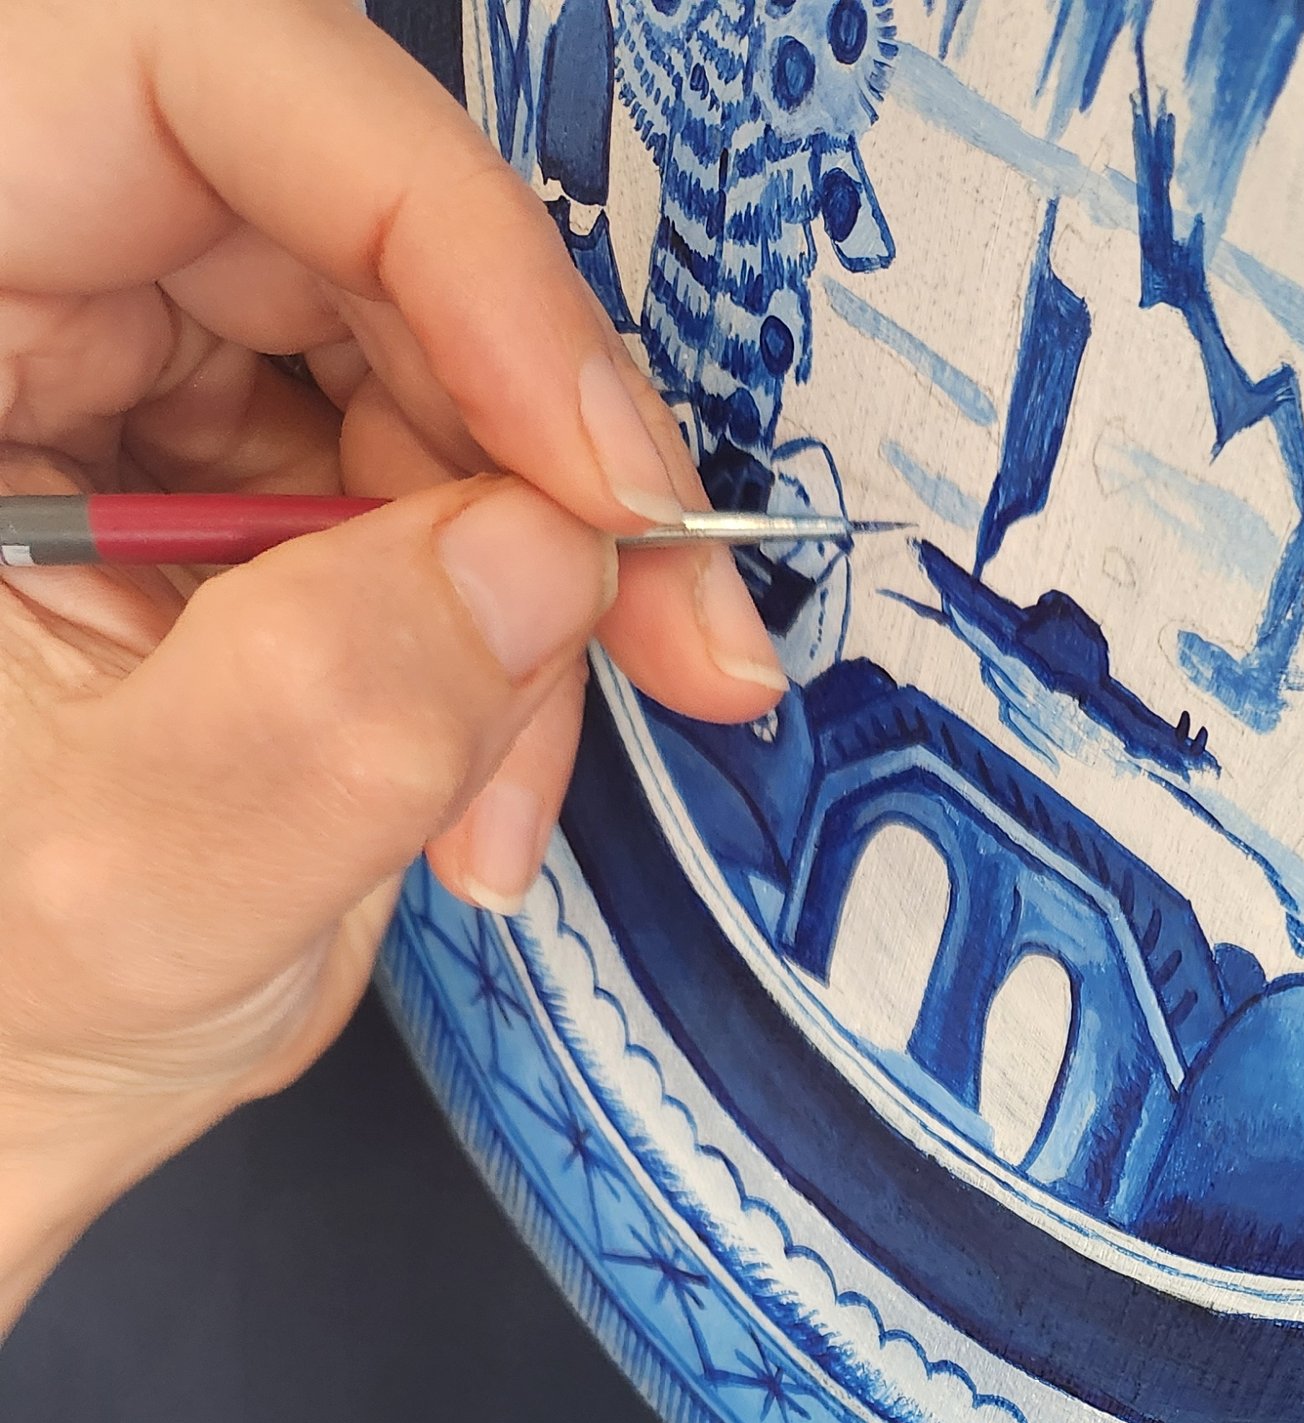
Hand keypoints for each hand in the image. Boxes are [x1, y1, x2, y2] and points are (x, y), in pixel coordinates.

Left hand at [0, 0, 788, 1333]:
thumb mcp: (135, 891)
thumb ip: (331, 716)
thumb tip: (550, 549)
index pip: (188, 82)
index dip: (429, 225)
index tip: (588, 460)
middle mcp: (15, 292)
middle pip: (342, 230)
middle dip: (533, 452)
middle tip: (672, 640)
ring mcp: (113, 375)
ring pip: (420, 366)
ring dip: (533, 590)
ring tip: (509, 805)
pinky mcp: (214, 464)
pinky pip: (431, 481)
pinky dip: (505, 638)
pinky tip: (482, 789)